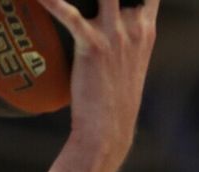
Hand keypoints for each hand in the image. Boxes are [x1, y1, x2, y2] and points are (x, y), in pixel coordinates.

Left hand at [36, 0, 157, 165]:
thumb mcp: (124, 67)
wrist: (108, 131)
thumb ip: (120, 42)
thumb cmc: (109, 102)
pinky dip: (53, 2)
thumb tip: (99, 32)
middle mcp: (135, 25)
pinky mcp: (94, 46)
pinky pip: (70, 14)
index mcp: (145, 28)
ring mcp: (116, 34)